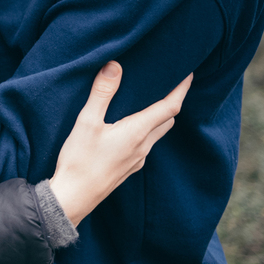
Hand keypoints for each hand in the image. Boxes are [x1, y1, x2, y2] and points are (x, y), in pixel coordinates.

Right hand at [48, 62, 190, 225]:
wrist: (73, 198)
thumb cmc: (79, 160)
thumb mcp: (86, 122)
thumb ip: (102, 93)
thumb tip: (115, 66)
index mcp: (137, 132)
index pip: (169, 107)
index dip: (181, 89)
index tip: (189, 74)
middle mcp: (143, 147)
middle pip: (167, 120)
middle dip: (171, 102)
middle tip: (168, 85)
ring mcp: (137, 160)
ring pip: (156, 134)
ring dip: (158, 118)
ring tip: (149, 103)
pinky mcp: (128, 168)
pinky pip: (145, 145)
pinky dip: (145, 131)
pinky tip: (129, 129)